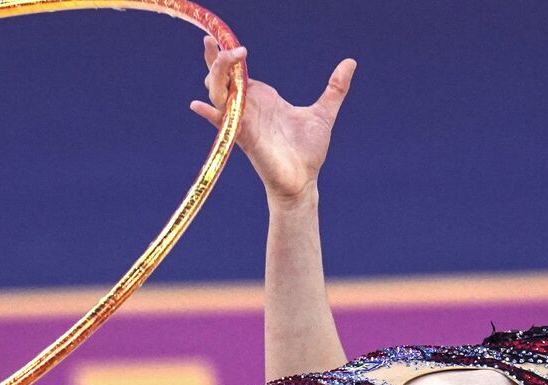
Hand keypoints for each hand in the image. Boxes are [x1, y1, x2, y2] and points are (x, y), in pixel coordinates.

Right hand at [190, 37, 355, 202]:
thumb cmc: (308, 151)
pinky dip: (210, 115)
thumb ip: (335, 88)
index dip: (229, 55)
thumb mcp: (324, 113)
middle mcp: (249, 108)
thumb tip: (350, 63)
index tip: (232, 41)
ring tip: (224, 58)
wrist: (305, 181)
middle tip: (216, 41)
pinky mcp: (245, 139)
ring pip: (220, 95)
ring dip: (218, 76)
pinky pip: (223, 125)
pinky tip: (197, 105)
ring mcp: (244, 123)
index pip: (237, 72)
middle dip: (217, 60)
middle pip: (222, 79)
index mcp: (263, 98)